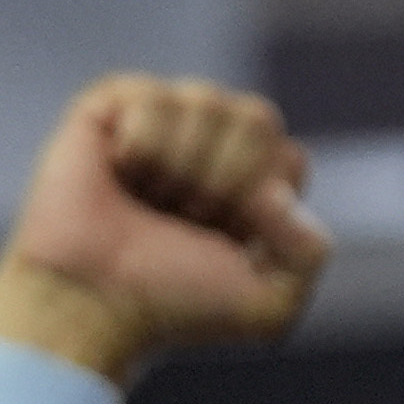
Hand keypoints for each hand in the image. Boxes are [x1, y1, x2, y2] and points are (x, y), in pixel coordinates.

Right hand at [0, 76, 332, 385]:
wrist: (91, 304)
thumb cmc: (170, 306)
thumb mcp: (270, 306)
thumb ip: (312, 252)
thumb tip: (277, 191)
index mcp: (250, 185)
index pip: (287, 158)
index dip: (259, 203)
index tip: (222, 241)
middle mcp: (209, 146)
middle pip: (257, 119)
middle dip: (225, 180)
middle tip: (181, 219)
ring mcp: (162, 121)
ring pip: (208, 102)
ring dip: (181, 167)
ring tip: (147, 200)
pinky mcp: (111, 106)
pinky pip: (155, 97)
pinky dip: (142, 146)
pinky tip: (118, 173)